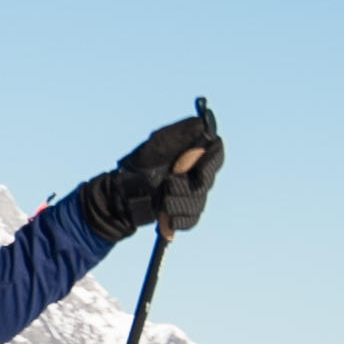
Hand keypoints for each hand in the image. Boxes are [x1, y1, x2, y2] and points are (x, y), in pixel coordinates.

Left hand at [77, 105, 224, 240]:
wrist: (126, 189)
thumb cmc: (143, 161)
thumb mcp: (160, 141)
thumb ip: (183, 132)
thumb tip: (204, 123)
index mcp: (197, 154)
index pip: (217, 153)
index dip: (208, 161)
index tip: (193, 166)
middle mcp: (200, 174)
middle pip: (207, 182)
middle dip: (184, 183)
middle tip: (167, 181)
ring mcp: (195, 195)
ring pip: (198, 203)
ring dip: (176, 200)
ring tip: (161, 197)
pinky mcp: (186, 214)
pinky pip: (190, 220)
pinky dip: (176, 218)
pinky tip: (164, 213)